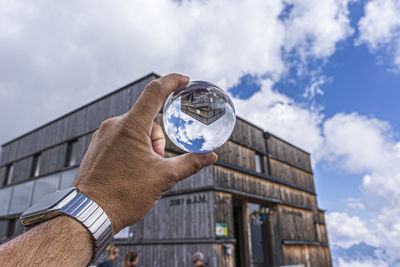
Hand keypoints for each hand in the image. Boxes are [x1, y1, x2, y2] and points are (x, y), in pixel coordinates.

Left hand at [73, 74, 217, 233]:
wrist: (88, 214)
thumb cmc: (123, 196)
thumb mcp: (163, 178)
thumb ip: (190, 163)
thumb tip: (211, 156)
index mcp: (130, 127)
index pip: (154, 92)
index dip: (172, 82)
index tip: (184, 79)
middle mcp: (113, 125)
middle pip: (148, 118)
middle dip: (159, 138)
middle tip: (157, 162)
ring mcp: (103, 135)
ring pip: (135, 129)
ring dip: (146, 145)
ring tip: (142, 170)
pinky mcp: (97, 146)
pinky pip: (122, 137)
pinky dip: (133, 148)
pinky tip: (132, 169)